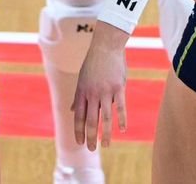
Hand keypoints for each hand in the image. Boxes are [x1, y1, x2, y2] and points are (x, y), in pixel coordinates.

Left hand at [71, 32, 126, 150]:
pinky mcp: (118, 88)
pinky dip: (121, 120)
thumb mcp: (82, 78)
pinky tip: (122, 130)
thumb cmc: (93, 62)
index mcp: (82, 92)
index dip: (79, 131)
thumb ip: (79, 96)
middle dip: (91, 137)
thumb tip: (73, 110)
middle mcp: (92, 94)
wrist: (106, 46)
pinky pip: (120, 107)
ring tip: (107, 145)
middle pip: (91, 121)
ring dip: (106, 134)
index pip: (79, 117)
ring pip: (106, 118)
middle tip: (92, 149)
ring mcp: (106, 91)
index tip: (80, 143)